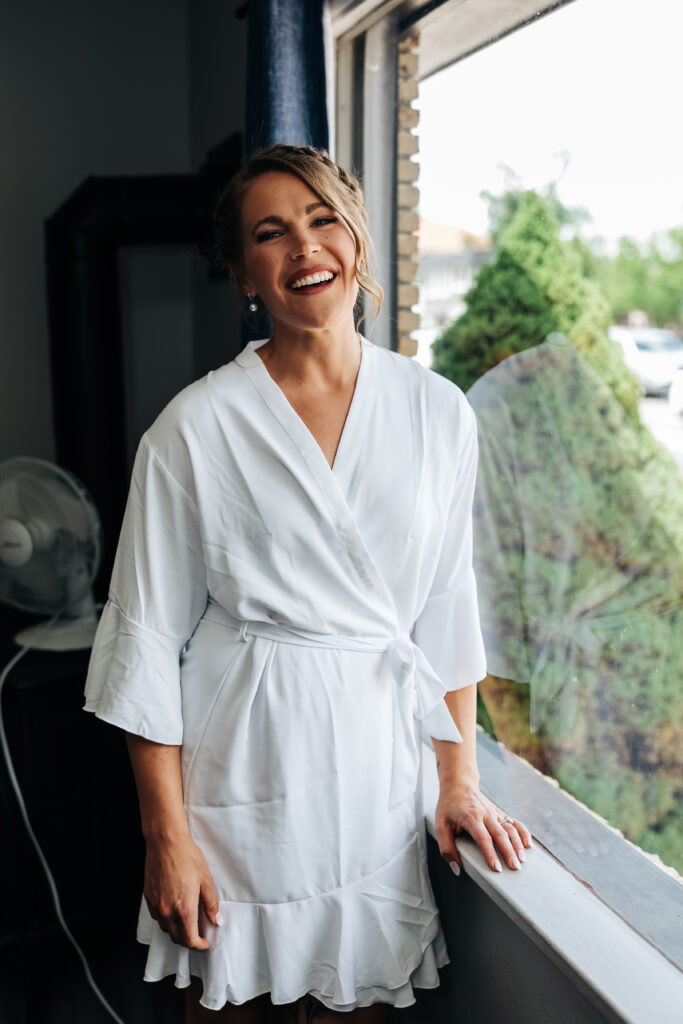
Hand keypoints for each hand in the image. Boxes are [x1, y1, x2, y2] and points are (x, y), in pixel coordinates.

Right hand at [143, 831, 220, 948]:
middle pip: (176, 938)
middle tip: (197, 936)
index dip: (198, 945)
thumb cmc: (186, 856)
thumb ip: (211, 903)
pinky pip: (157, 917)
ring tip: (186, 923)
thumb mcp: (205, 879)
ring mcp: (155, 905)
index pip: (189, 939)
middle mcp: (167, 910)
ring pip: (165, 928)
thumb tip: (215, 919)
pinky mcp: (148, 898)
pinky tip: (172, 911)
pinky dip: (166, 920)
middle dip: (188, 941)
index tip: (204, 943)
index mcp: (183, 908)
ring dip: (176, 931)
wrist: (165, 842)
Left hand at [434, 780, 532, 875]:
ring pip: (510, 828)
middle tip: (515, 868)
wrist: (458, 785)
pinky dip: (523, 832)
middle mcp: (485, 814)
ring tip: (523, 860)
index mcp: (471, 817)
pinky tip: (528, 844)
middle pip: (501, 834)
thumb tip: (457, 869)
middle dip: (509, 852)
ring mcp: (494, 813)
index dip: (490, 854)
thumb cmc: (448, 807)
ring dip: (518, 844)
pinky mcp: (499, 813)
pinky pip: (514, 822)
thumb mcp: (440, 826)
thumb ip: (447, 848)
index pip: (483, 838)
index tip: (497, 868)